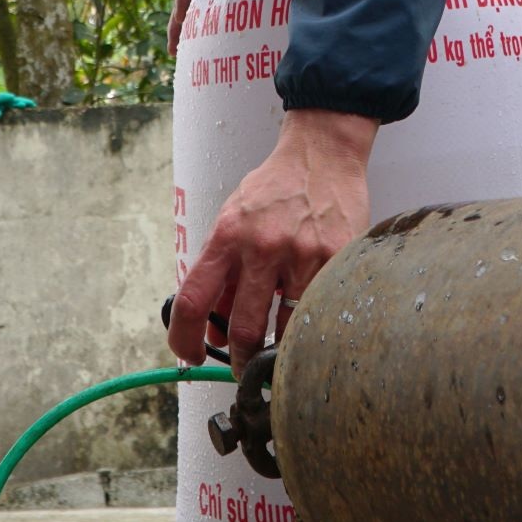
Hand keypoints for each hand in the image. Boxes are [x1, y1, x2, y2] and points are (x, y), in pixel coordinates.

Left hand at [167, 109, 376, 373]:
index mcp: (228, 235)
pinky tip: (312, 316)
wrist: (321, 154)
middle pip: (243, 328)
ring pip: (287, 328)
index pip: (194, 300)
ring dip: (280, 349)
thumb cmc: (275, 190)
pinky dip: (312, 323)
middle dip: (241, 359)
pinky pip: (320, 310)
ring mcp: (302, 253)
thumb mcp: (234, 221)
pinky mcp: (336, 258)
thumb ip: (223, 272)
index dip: (185, 339)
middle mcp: (261, 245)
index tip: (190, 356)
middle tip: (243, 367)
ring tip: (281, 348)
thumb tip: (215, 328)